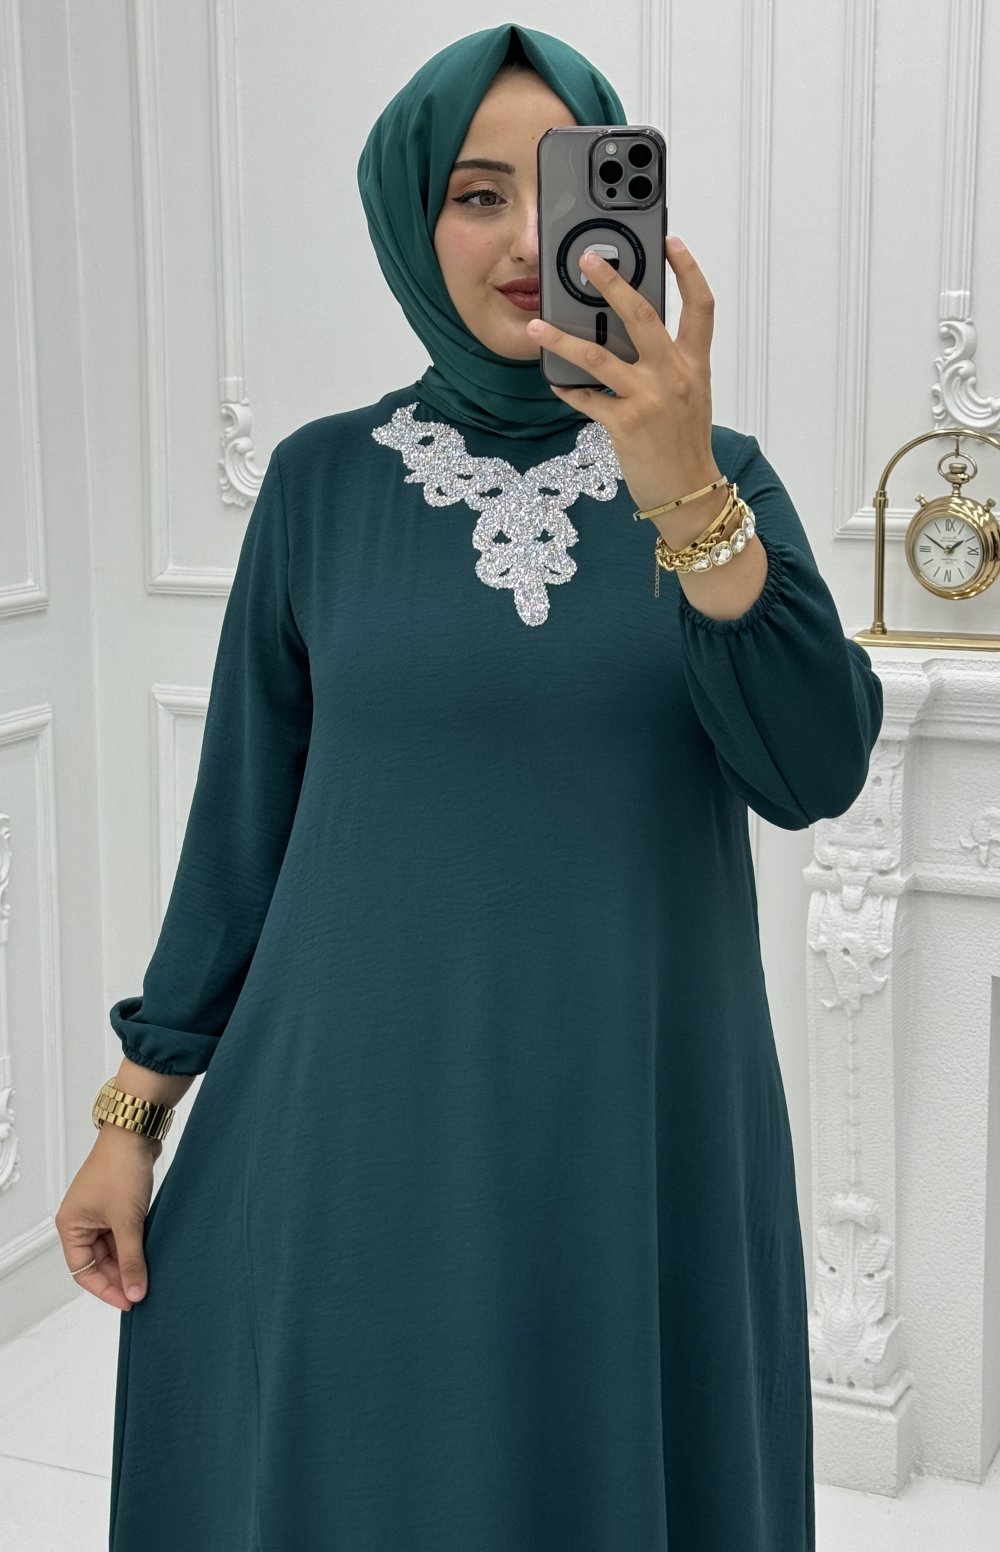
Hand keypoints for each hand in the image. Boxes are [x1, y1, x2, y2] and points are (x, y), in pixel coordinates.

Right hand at [54, 1125, 160, 1310]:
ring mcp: (100, 1211)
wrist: (136, 1133)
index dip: (106, 1289)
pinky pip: (125, 1233)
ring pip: (114, 1248)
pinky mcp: (118, 1203)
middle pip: (99, 1261)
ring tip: (150, 1273)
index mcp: (71, 1226)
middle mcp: (82, 1220)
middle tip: (142, 1290)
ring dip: (130, 1259)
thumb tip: (135, 1290)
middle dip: (120, 1275)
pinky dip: (137, 1243)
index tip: (129, 1301)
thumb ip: (132, 1260)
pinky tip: (152, 1253)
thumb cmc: (120, 1168)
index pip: (83, 1271)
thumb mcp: (127, 1222)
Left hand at [526, 235, 719, 514]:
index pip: (700, 307)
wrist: (689, 493)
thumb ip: (669, 363)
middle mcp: (674, 375)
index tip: (671, 242)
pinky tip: (554, 381)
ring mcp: (650, 399)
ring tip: (537, 325)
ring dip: (562, 338)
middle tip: (588, 259)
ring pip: (599, 356)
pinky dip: (567, 389)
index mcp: (695, 364)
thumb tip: (630, 335)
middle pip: (642, 315)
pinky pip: (587, 399)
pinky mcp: (626, 424)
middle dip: (613, 282)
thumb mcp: (690, 396)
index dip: (688, 270)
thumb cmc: (685, 445)